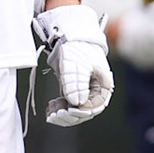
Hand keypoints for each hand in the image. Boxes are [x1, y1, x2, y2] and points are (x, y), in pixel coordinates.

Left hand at [34, 4, 112, 125]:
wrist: (68, 36)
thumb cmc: (77, 47)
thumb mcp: (77, 64)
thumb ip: (76, 83)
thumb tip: (76, 103)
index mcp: (103, 86)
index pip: (95, 106)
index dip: (82, 111)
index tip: (69, 110)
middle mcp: (94, 91)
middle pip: (85, 112)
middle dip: (70, 116)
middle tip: (56, 115)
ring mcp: (83, 92)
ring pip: (75, 112)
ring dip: (63, 115)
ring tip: (51, 112)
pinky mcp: (72, 91)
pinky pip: (67, 106)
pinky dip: (59, 109)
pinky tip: (50, 108)